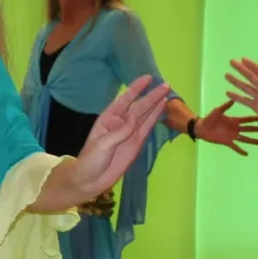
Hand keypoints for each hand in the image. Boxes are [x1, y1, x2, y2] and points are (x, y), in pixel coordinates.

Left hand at [71, 76, 173, 197]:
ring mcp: (130, 134)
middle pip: (139, 106)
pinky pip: (147, 128)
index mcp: (109, 118)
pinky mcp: (136, 144)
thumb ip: (120, 131)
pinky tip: (162, 109)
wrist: (90, 181)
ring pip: (145, 115)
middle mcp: (121, 123)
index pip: (125, 99)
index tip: (148, 78)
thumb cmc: (90, 161)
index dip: (136, 88)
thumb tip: (134, 118)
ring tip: (167, 93)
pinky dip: (155, 119)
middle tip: (166, 85)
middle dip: (151, 96)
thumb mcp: (102, 145)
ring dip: (156, 105)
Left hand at [192, 101, 257, 156]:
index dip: (256, 119)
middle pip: (249, 129)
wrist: (202, 128)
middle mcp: (235, 128)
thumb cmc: (209, 118)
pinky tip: (246, 154)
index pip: (247, 120)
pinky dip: (240, 150)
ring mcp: (232, 136)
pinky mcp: (227, 142)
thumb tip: (232, 100)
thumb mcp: (217, 111)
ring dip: (253, 141)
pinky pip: (235, 147)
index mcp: (234, 120)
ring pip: (245, 139)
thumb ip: (225, 106)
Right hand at [225, 58, 257, 130]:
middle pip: (251, 77)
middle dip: (241, 69)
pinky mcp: (257, 107)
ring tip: (226, 75)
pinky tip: (228, 93)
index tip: (243, 59)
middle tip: (231, 61)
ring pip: (245, 87)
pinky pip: (245, 101)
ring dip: (236, 81)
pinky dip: (237, 97)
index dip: (253, 66)